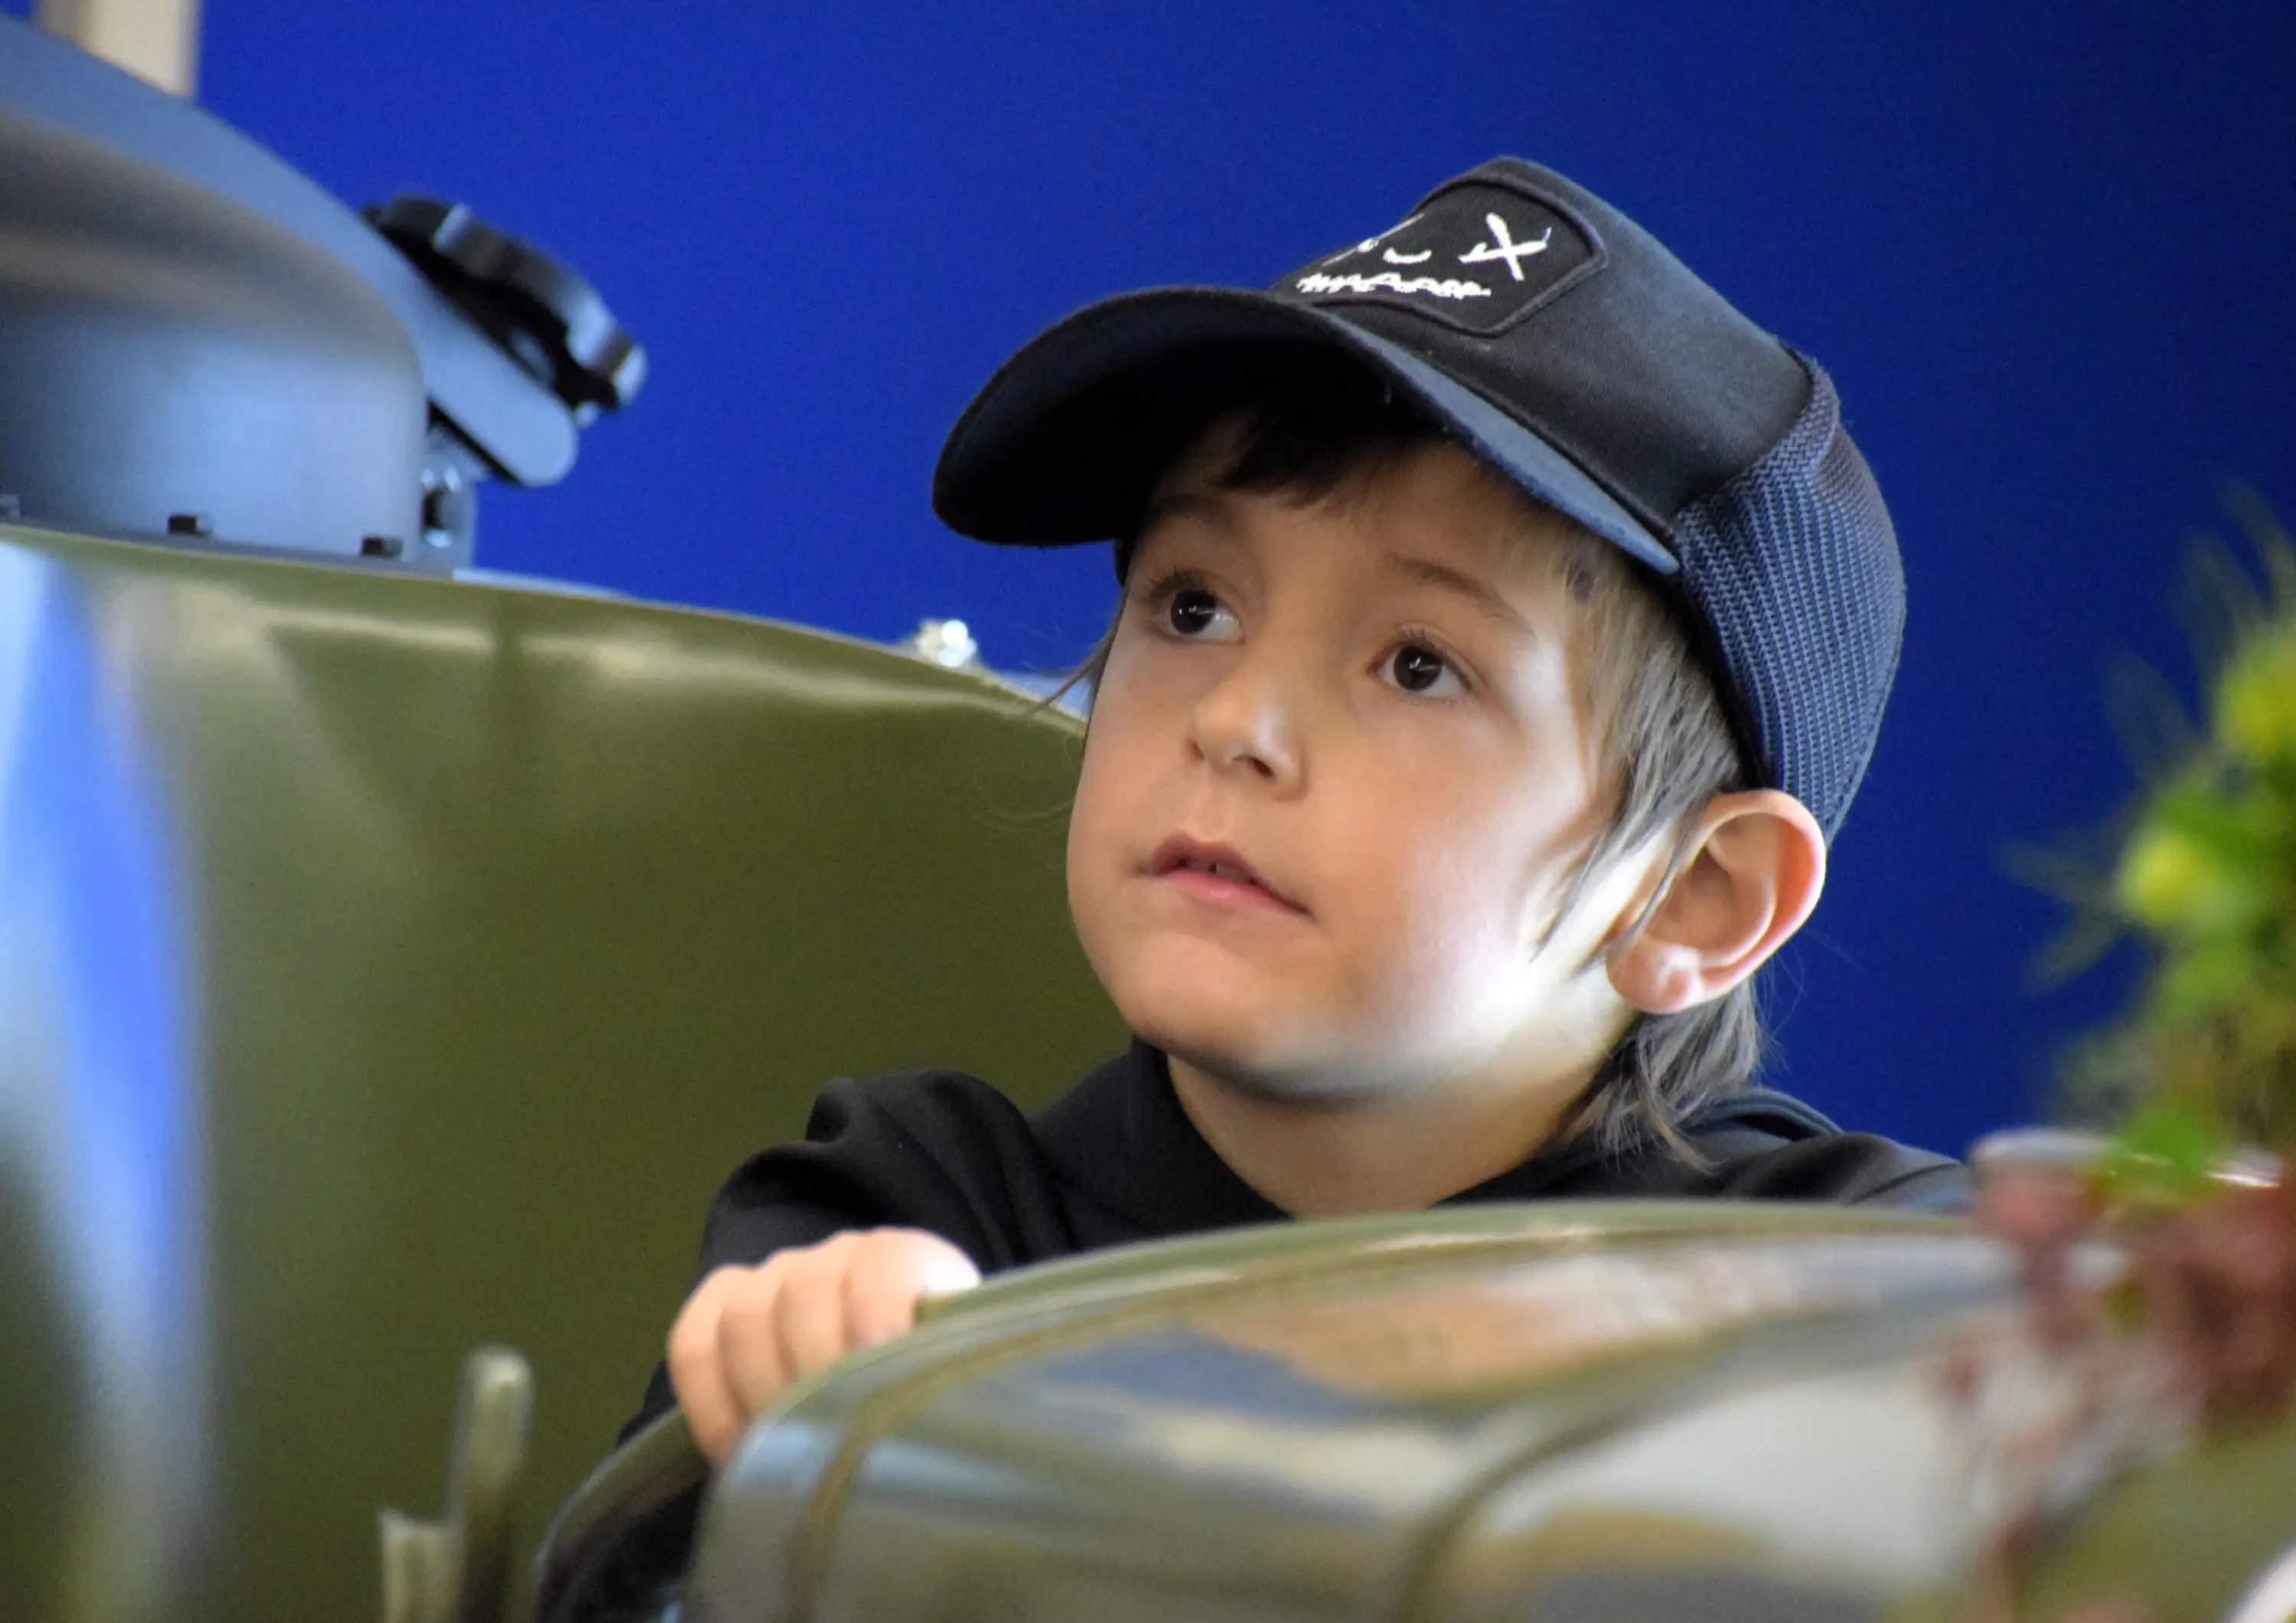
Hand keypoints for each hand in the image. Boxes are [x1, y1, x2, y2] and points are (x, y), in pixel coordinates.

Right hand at [666, 1227, 979, 1463]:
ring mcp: (776, 1274)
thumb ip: (933, 1381)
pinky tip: (733, 1451)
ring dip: (760, 1398)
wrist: (887, 1355)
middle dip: (810, 1381)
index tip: (876, 1391)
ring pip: (745, 1318)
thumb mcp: (947, 1376)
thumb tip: (920, 1430)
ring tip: (782, 1459)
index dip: (874, 1322)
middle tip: (822, 1446)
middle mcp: (837, 1255)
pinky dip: (707, 1402)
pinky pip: (692, 1341)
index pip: (881, 1270)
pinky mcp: (724, 1302)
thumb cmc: (921, 1381)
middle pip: (803, 1295)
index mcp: (906, 1260)